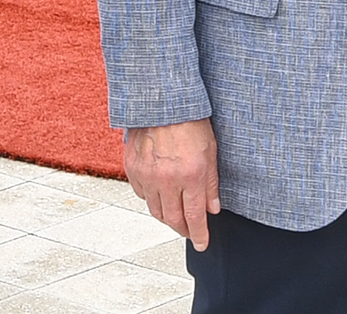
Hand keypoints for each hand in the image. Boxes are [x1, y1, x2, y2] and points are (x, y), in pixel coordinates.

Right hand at [124, 119, 219, 250]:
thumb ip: (211, 182)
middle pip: (173, 218)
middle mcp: (167, 179)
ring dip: (167, 218)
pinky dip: (152, 200)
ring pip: (155, 210)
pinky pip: (142, 195)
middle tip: (189, 232)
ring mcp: (147, 175)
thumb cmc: (191, 121)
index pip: (195, 215)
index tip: (202, 243)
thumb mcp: (211, 150)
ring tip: (176, 218)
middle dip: (183, 229)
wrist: (161, 102)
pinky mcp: (133, 169)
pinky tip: (160, 197)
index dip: (199, 233)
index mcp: (191, 174)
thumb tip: (213, 208)